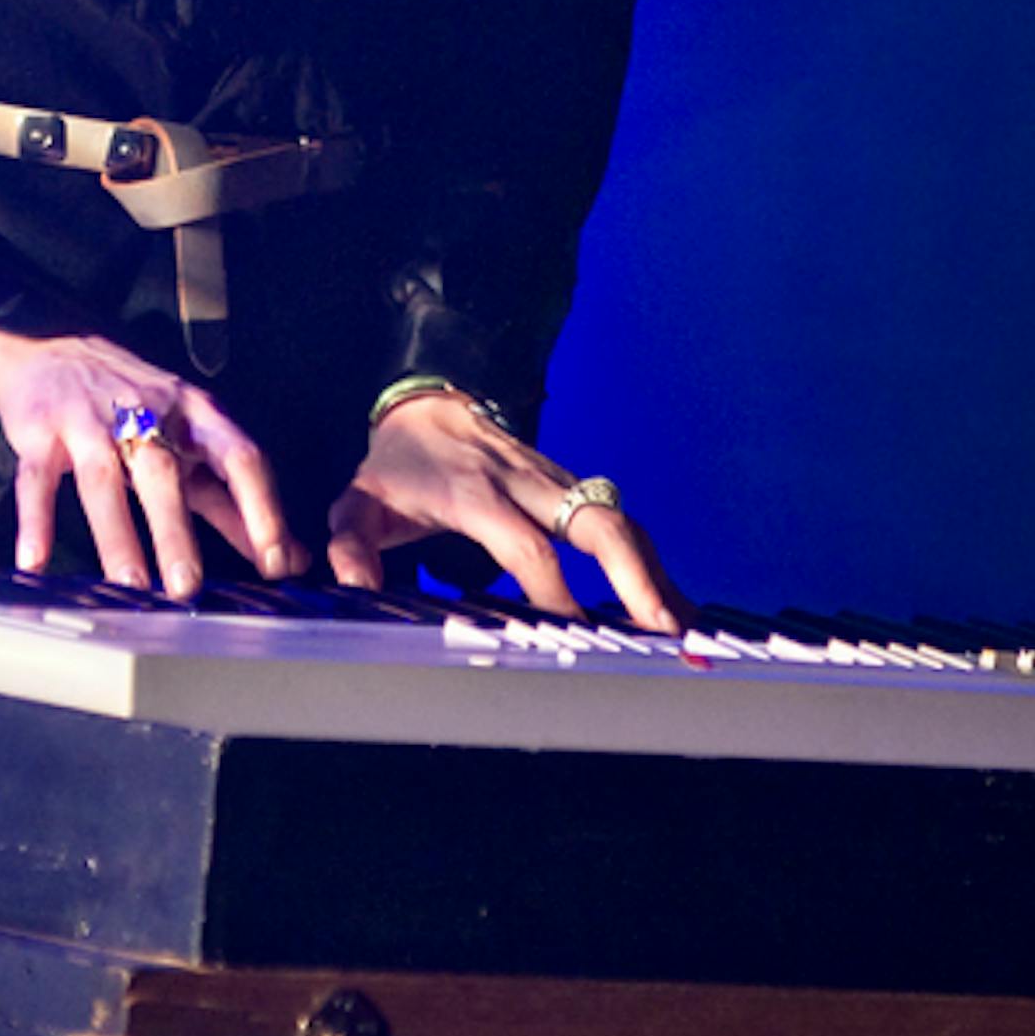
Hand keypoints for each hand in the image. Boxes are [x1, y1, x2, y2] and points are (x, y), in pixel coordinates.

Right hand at [0, 309, 304, 600]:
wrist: (52, 352)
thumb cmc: (136, 408)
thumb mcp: (191, 443)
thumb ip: (234, 502)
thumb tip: (289, 558)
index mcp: (196, 415)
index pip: (239, 457)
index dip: (261, 507)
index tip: (275, 560)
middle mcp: (145, 413)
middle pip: (164, 473)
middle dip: (177, 531)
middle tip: (188, 587)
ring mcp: (89, 420)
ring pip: (102, 480)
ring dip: (117, 534)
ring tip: (130, 585)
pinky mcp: (40, 431)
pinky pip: (36, 480)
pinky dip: (36, 521)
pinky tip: (35, 561)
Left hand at [327, 389, 686, 631]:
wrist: (429, 405)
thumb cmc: (397, 466)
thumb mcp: (360, 503)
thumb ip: (351, 544)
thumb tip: (354, 584)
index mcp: (476, 492)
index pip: (523, 542)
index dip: (550, 586)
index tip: (569, 630)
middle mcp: (527, 484)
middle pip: (595, 522)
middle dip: (632, 573)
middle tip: (659, 626)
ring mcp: (556, 483)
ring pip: (619, 521)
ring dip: (655, 573)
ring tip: (683, 630)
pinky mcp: (571, 489)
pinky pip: (620, 523)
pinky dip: (650, 564)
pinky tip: (673, 607)